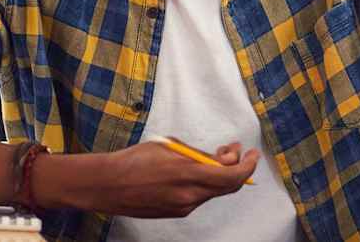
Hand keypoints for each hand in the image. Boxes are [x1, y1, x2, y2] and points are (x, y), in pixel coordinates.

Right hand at [71, 141, 260, 217]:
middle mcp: (189, 196)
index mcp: (189, 174)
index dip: (248, 165)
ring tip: (211, 157)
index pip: (233, 175)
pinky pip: (198, 198)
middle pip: (228, 186)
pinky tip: (194, 173)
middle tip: (235, 152)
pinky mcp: (175, 213)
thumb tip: (226, 156)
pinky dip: (204, 185)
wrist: (107, 185)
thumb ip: (201, 154)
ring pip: (213, 192)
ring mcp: (182, 207)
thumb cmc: (136, 159)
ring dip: (219, 175)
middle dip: (237, 168)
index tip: (252, 154)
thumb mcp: (170, 146)